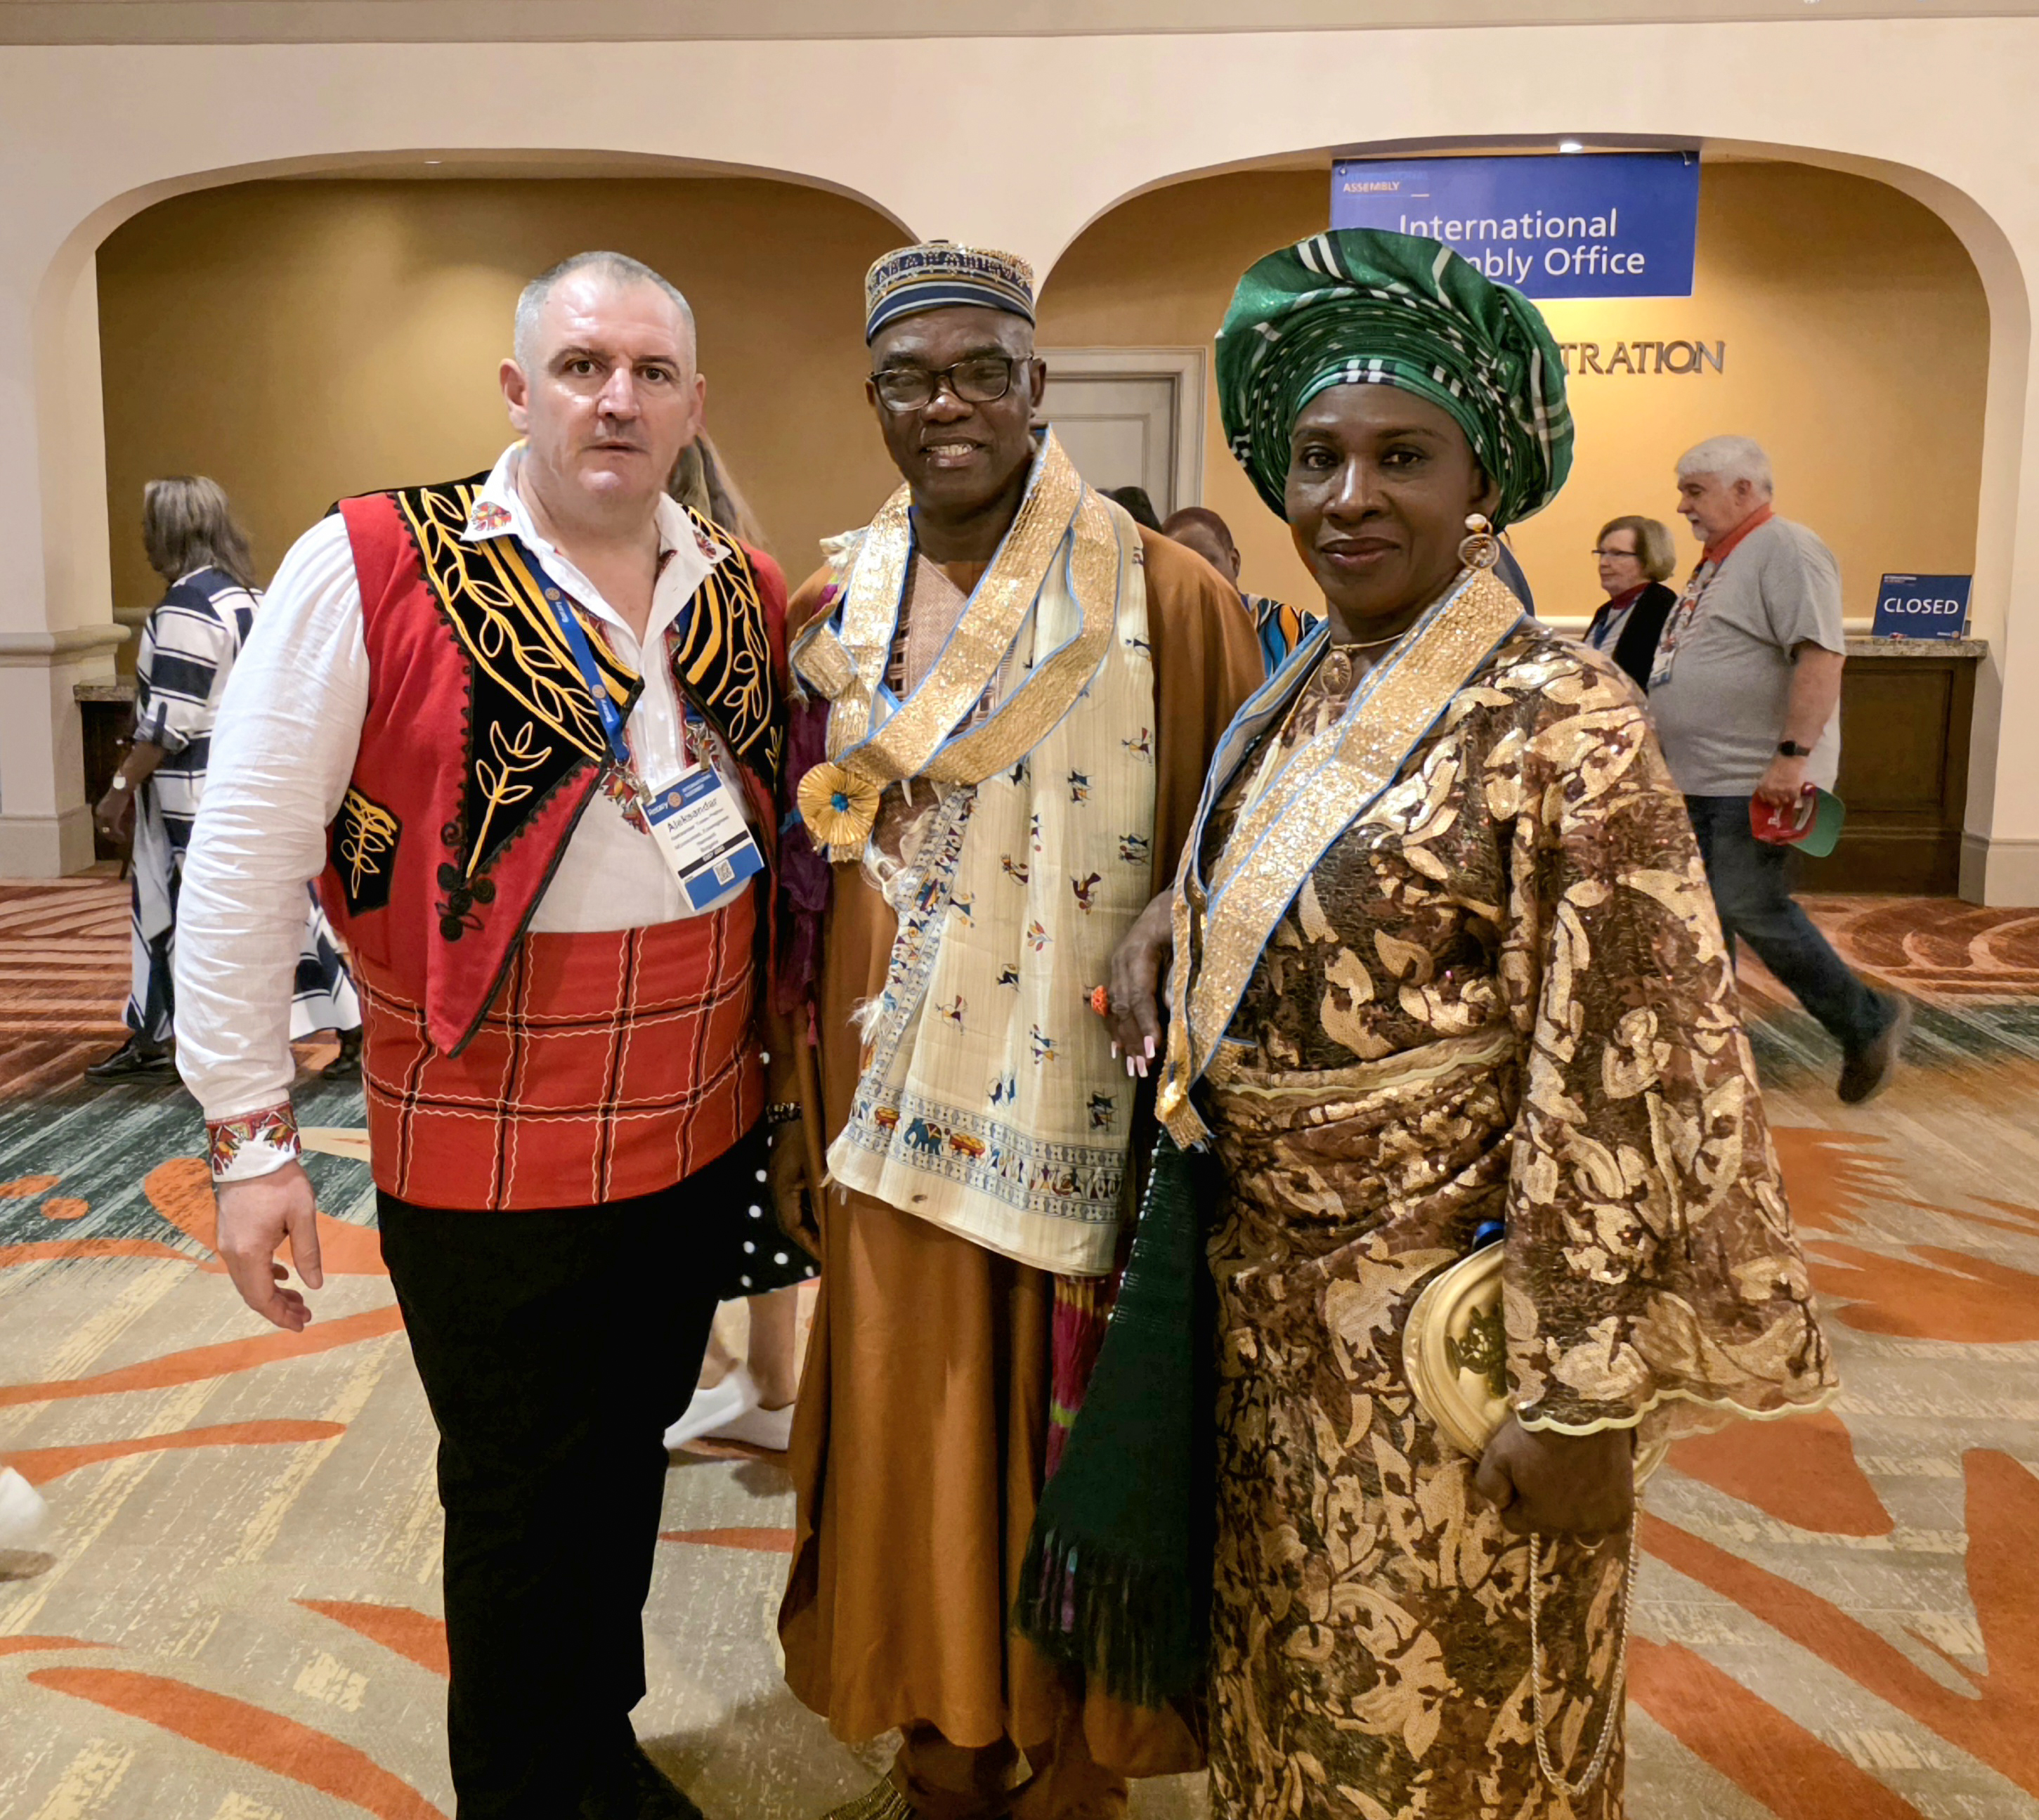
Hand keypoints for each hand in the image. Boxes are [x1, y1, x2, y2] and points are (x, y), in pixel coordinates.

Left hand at [93, 785, 133, 842]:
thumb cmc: (121, 794)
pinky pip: (114, 830)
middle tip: (117, 840)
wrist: (121, 788)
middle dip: (109, 836)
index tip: (113, 835)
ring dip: (114, 837)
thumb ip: (117, 812)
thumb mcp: (117, 804)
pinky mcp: (111, 818)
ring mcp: (105, 817)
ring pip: (108, 831)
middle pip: (102, 829)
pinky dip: (118, 835)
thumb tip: (120, 821)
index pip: (100, 824)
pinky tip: (123, 837)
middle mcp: (100, 814)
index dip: (106, 831)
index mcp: (100, 810)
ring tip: (121, 840)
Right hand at [213, 1162, 322, 1330]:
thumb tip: (315, 1286)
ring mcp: (226, 1243)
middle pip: (252, 1293)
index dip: (280, 1315)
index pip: (261, 1297)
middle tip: (305, 1315)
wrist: (250, 1153)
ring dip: (271, 1292)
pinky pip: (244, 1265)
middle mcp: (231, 1252)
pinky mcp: (228, 1233)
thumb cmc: (280, 1181)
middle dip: (278, 1308)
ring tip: (299, 1299)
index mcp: (249, 1252)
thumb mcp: (302, 1215)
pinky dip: (263, 1275)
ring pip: (248, 1280)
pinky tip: (282, 1275)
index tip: (301, 1324)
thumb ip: (308, 1252)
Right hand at [767, 1121, 817, 1251]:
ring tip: (829, 1241)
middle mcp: (779, 1190)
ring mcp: (782, 1183)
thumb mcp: (816, 1165)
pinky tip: (825, 1217)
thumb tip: (829, 1224)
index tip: (824, 1258)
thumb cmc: (806, 1134)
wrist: (794, 1108)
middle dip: (809, 1241)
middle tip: (829, 1254)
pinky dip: (810, 1213)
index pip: (792, 1227)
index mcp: (783, 1190)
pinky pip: (797, 1201)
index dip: (809, 1244)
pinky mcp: (788, 1176)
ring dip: (810, 1228)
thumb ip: (821, 1194)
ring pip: (795, 1214)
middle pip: (792, 1224)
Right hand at [1104, 889, 1174, 1078]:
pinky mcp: (1118, 971)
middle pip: (1124, 1007)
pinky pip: (1113, 1004)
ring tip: (1132, 1069)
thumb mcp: (1186, 937)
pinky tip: (1117, 1052)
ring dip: (1124, 1041)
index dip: (1145, 1024)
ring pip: (1116, 1008)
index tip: (1153, 1049)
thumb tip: (1171, 1007)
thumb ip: (1178, 971)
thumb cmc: (1183, 914)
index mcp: (1138, 951)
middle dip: (1133, 1040)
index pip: (1140, 995)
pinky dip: (1115, 1029)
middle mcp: (1121, 961)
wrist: (1170, 896)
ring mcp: (1116, 966)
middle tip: (1142, 1070)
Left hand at [1473, 1416, 1634, 1537]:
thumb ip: (1490, 1486)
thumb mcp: (1497, 1454)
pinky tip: (1597, 1490)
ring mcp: (1599, 1521)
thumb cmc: (1537, 1432)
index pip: (1515, 1523)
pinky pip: (1609, 1525)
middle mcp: (1570, 1528)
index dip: (1512, 1503)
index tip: (1518, 1482)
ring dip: (1575, 1516)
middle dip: (1543, 1508)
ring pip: (1581, 1531)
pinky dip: (1602, 1513)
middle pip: (1549, 1526)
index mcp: (1538, 1517)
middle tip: (1548, 1476)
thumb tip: (1498, 1508)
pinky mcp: (1623, 1511)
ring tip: (1574, 1487)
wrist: (1583, 1411)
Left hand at [1755, 754, 1809, 810]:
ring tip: (1789, 793)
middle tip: (1782, 797)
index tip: (1773, 798)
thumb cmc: (1778, 762)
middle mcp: (1772, 791)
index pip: (1765, 800)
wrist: (1790, 756)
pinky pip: (1795, 798)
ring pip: (1786, 801)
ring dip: (1787, 798)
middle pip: (1776, 803)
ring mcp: (1783, 791)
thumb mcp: (1767, 774)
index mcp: (1763, 787)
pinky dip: (1795, 795)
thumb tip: (1769, 793)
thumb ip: (1767, 785)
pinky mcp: (1794, 790)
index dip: (1770, 799)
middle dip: (1779, 801)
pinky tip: (1795, 791)